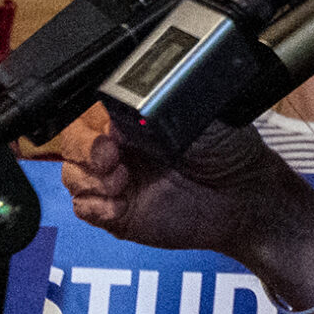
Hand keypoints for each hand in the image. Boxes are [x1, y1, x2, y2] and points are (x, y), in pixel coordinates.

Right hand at [67, 101, 313, 313]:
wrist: (243, 197)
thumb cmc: (227, 150)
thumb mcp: (199, 115)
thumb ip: (163, 105)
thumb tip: (135, 101)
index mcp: (131, 117)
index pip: (88, 111)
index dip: (90, 123)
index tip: (109, 135)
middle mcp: (117, 145)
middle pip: (71, 141)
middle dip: (84, 150)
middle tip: (111, 159)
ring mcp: (114, 179)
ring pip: (72, 174)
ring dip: (90, 180)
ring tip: (121, 184)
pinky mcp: (116, 212)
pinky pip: (83, 207)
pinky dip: (95, 206)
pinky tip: (119, 205)